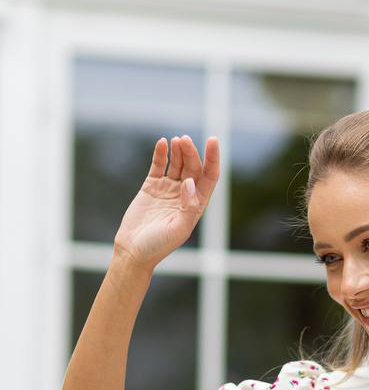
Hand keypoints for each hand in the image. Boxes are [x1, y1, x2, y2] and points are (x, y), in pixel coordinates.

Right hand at [113, 135, 219, 270]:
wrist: (133, 249)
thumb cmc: (158, 245)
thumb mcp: (178, 230)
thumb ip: (188, 208)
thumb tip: (190, 182)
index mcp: (196, 204)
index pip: (209, 176)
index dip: (213, 158)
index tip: (213, 140)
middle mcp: (185, 194)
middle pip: (193, 166)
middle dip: (191, 152)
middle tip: (184, 140)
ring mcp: (168, 188)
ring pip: (178, 163)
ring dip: (179, 150)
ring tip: (176, 141)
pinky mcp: (152, 185)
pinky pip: (159, 165)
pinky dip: (161, 154)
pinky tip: (162, 143)